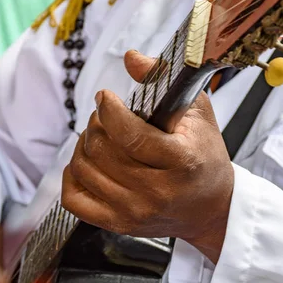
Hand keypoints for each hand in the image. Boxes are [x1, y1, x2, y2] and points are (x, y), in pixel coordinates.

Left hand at [62, 51, 233, 262]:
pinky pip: (74, 199)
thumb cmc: (204, 158)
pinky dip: (71, 176)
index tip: (105, 98)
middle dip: (96, 124)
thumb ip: (165, 81)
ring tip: (98, 137)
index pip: (129, 135)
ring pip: (84, 170)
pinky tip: (86, 163)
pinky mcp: (119, 225)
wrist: (211, 209)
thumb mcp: (198, 114)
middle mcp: (156, 193)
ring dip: (84, 146)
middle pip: (102, 151)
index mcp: (181, 163)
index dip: (108, 111)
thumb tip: (130, 58)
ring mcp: (135, 212)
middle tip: (104, 117)